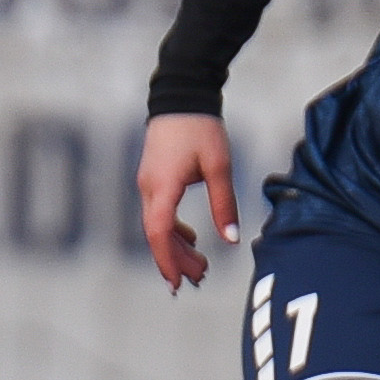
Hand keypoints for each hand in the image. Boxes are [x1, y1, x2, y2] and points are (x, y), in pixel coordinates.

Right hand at [138, 112, 237, 290]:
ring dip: (176, 247)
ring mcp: (148, 184)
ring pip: (157, 225)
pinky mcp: (153, 179)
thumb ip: (224, 204)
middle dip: (176, 260)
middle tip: (201, 278)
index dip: (168, 259)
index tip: (177, 281)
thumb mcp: (220, 167)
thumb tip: (231, 239)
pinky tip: (190, 238)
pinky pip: (159, 213)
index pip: (160, 232)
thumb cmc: (201, 129)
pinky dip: (173, 231)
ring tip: (200, 265)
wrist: (181, 97)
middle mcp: (149, 188)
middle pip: (157, 235)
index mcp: (163, 187)